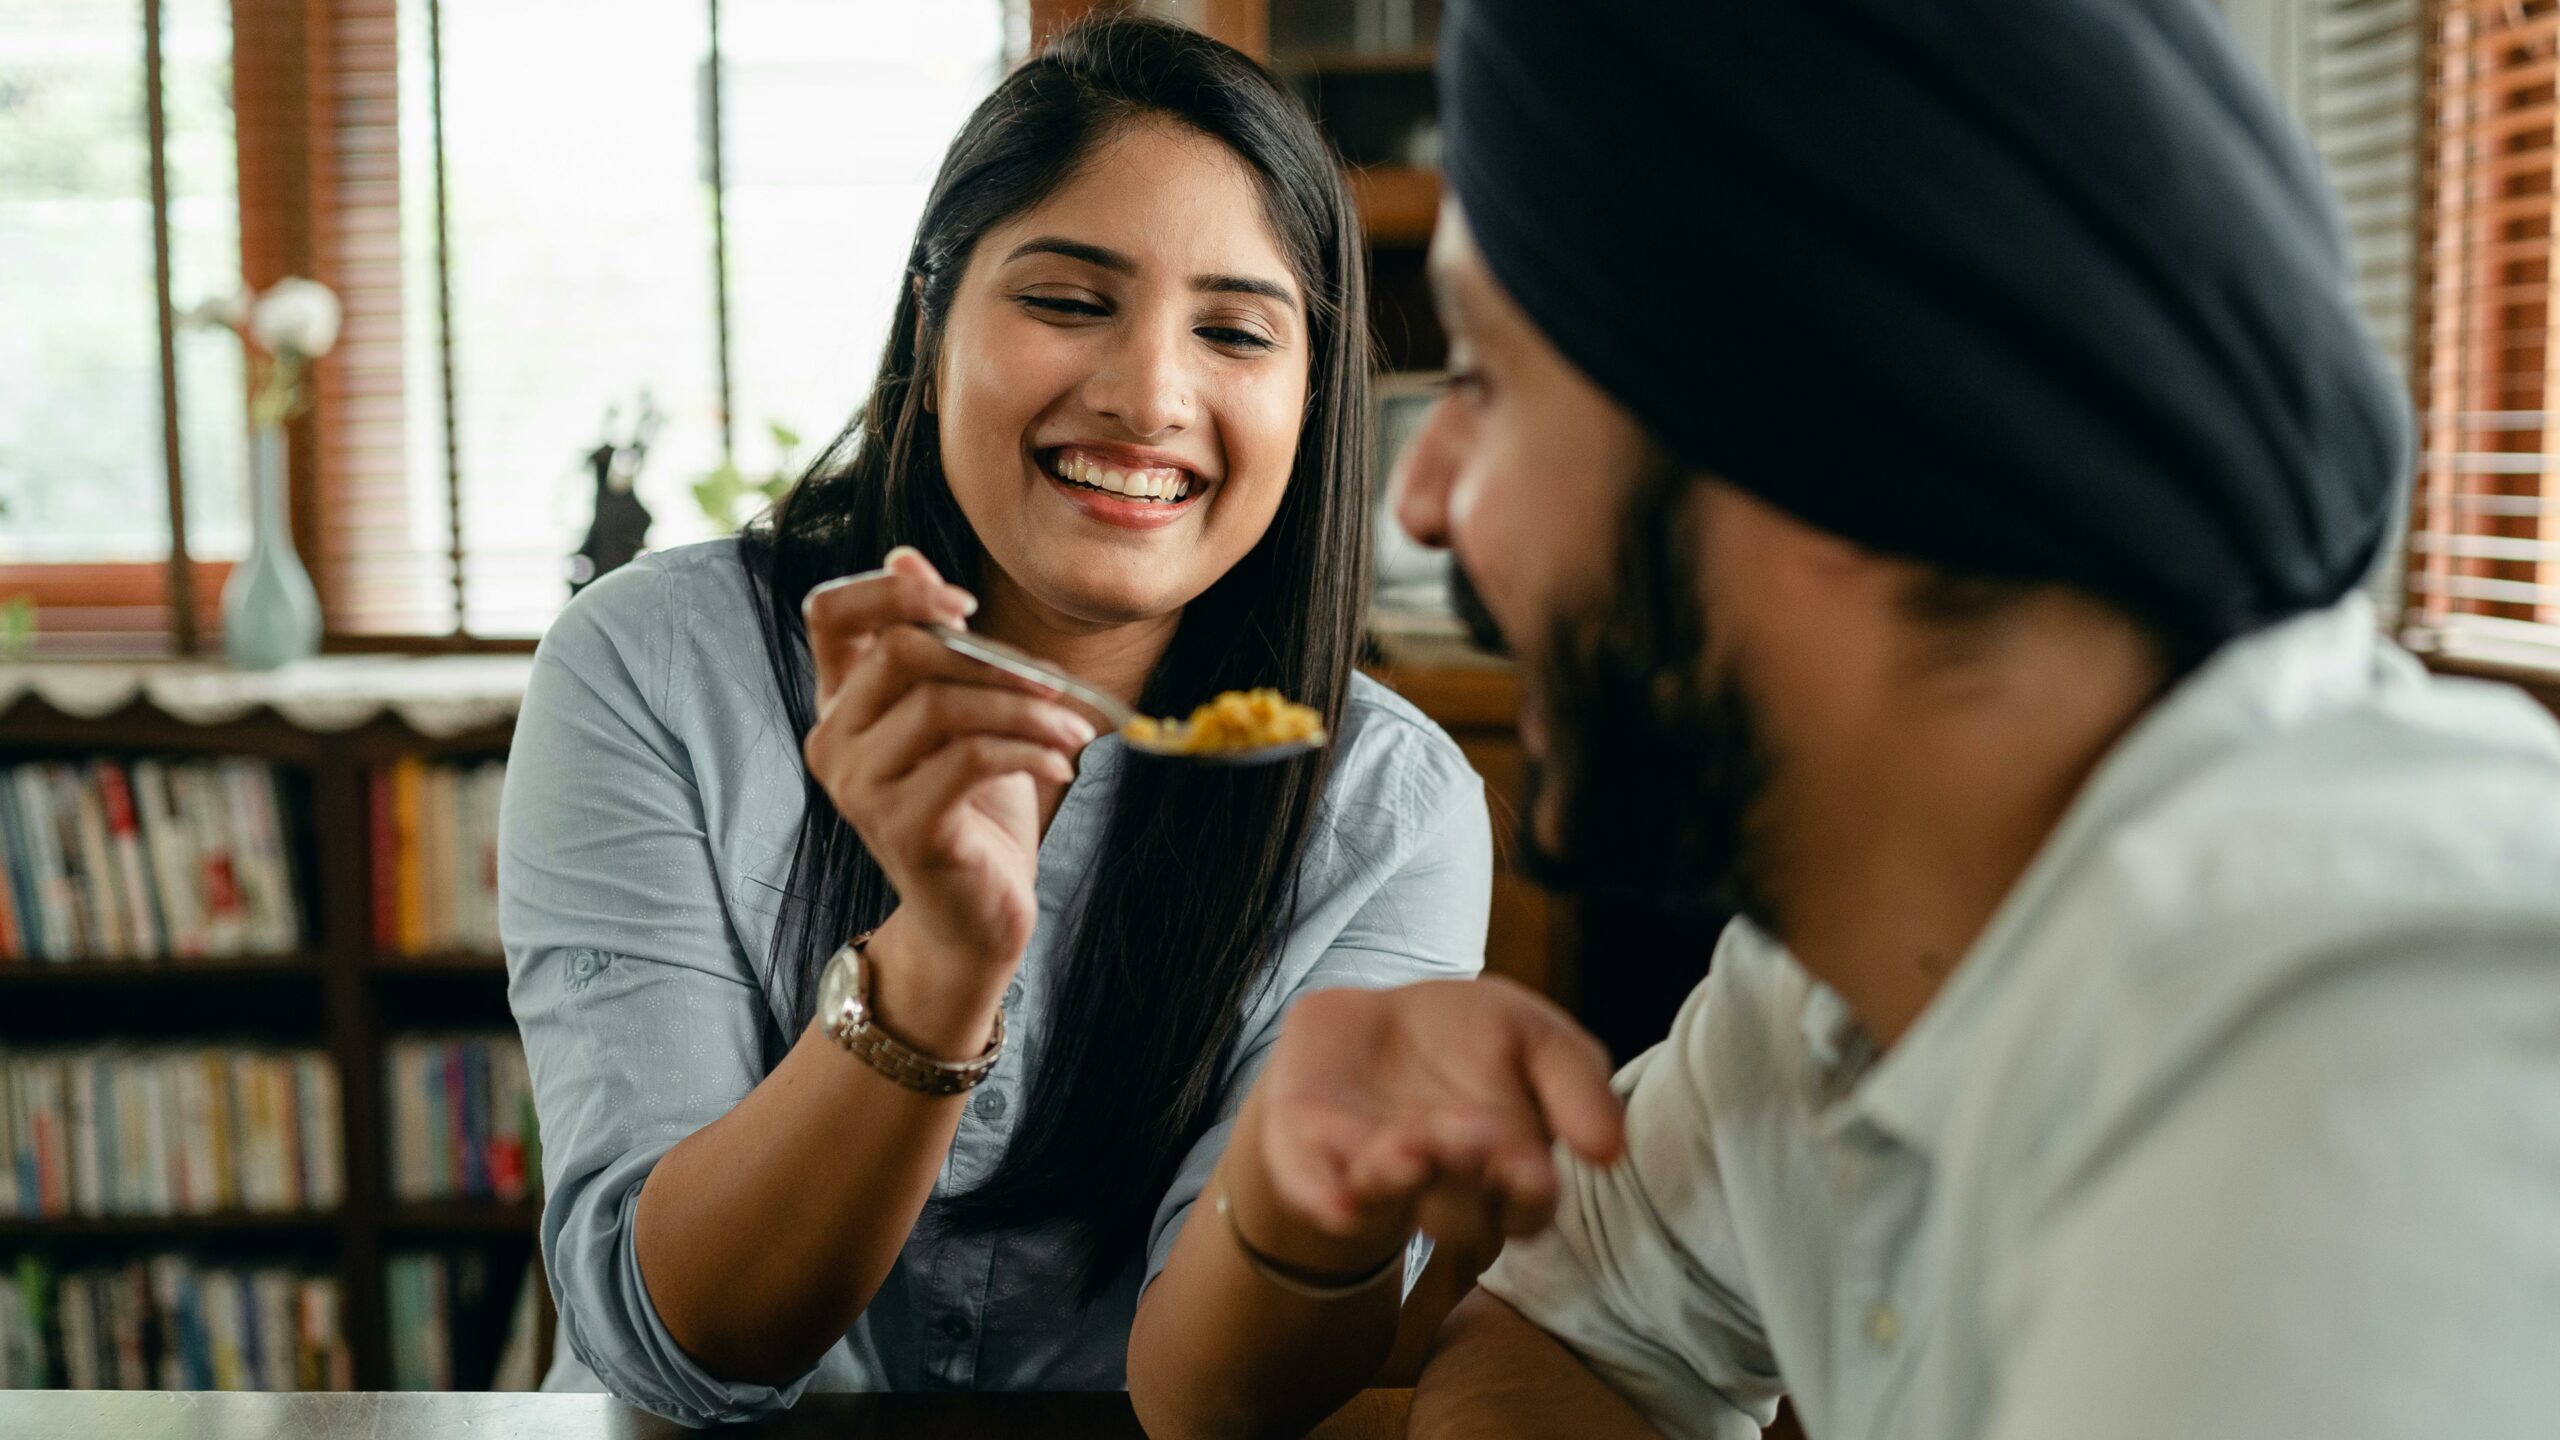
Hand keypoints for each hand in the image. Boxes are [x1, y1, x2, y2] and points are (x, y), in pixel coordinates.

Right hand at [801, 547, 1098, 976]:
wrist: (975, 917)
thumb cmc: (973, 810)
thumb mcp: (961, 715)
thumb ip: (935, 645)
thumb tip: (907, 556)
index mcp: (841, 702)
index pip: (828, 612)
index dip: (890, 589)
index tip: (965, 602)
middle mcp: (834, 740)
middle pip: (901, 650)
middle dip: (992, 657)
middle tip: (1054, 683)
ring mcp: (860, 788)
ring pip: (943, 704)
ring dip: (1027, 707)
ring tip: (1075, 729)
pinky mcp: (903, 827)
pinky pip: (970, 759)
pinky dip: (1030, 748)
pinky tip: (1062, 762)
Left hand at [1235, 978, 1625, 1273]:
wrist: (1369, 1024)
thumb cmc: (1467, 1039)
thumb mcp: (1535, 1034)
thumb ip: (1576, 1080)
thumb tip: (1609, 1149)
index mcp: (1506, 1171)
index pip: (1527, 1205)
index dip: (1527, 1192)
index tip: (1531, 1166)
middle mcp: (1442, 1191)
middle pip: (1461, 1214)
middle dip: (1463, 1175)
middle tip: (1466, 1134)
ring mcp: (1373, 1180)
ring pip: (1389, 1203)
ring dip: (1397, 1181)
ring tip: (1407, 1146)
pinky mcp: (1310, 1163)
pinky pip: (1315, 1190)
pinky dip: (1325, 1197)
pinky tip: (1337, 1199)